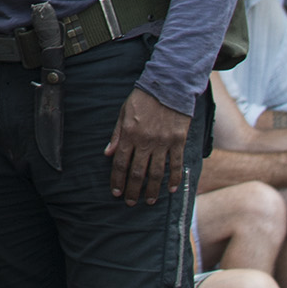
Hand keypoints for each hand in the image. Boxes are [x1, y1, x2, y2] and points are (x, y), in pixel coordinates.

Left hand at [105, 83, 189, 206]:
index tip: (116, 192)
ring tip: (148, 201)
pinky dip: (174, 179)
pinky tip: (170, 190)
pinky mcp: (178, 141)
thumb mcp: (124, 112)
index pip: (120, 163)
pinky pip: (176, 164)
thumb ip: (116, 134)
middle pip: (137, 172)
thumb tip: (107, 154)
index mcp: (129, 134)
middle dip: (132, 190)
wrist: (169, 85)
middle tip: (130, 202)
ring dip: (152, 190)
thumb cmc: (143, 98)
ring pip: (156, 172)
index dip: (117, 180)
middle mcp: (145, 141)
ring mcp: (163, 142)